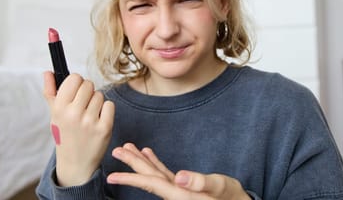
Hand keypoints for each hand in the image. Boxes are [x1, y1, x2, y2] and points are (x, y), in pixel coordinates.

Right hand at [43, 72, 114, 186]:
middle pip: (89, 84)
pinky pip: (110, 105)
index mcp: (59, 108)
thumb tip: (48, 72)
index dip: (76, 83)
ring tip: (89, 115)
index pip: (75, 78)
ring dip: (96, 102)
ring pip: (100, 95)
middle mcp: (74, 114)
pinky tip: (98, 120)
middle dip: (87, 92)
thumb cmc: (64, 134)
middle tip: (83, 105)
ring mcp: (90, 122)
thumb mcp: (54, 114)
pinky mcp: (104, 128)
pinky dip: (106, 110)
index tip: (75, 92)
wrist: (75, 163)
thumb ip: (50, 92)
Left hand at [106, 143, 249, 199]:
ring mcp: (179, 190)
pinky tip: (148, 153)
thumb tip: (178, 177)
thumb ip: (200, 182)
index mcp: (180, 195)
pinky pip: (165, 174)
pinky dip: (156, 163)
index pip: (151, 183)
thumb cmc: (231, 197)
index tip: (112, 177)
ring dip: (141, 161)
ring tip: (128, 148)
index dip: (130, 179)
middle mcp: (175, 193)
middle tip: (116, 150)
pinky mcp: (184, 187)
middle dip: (131, 164)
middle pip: (149, 177)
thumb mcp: (219, 188)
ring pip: (154, 174)